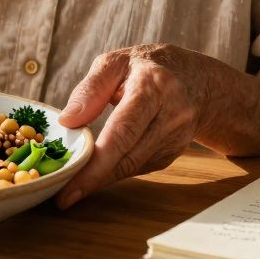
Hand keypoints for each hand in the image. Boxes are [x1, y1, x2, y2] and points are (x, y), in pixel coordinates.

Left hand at [55, 43, 222, 208]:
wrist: (196, 79)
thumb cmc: (146, 67)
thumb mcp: (115, 62)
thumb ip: (90, 89)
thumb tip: (67, 121)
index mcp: (153, 87)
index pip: (123, 130)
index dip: (97, 161)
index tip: (71, 183)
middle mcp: (171, 114)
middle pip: (129, 156)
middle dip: (94, 178)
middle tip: (63, 196)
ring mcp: (177, 137)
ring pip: (133, 166)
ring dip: (102, 178)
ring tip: (72, 185)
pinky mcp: (174, 152)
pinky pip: (139, 167)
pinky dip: (115, 171)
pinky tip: (98, 171)